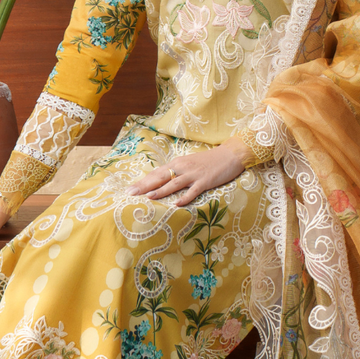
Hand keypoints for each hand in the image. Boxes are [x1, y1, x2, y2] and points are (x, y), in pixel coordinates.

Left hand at [129, 139, 248, 205]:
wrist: (230, 154)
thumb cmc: (209, 161)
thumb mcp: (189, 164)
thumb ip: (177, 171)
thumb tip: (162, 182)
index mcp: (178, 163)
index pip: (156, 173)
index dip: (143, 181)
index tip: (129, 189)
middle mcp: (183, 167)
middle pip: (160, 177)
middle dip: (145, 185)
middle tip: (130, 193)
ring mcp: (194, 174)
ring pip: (174, 183)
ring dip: (161, 190)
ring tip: (148, 197)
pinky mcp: (205, 181)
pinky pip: (193, 190)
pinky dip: (184, 197)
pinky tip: (177, 204)